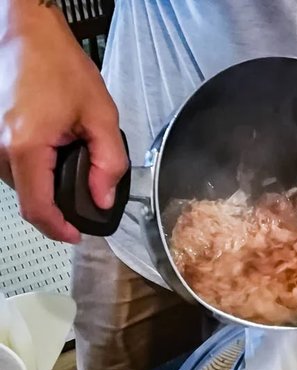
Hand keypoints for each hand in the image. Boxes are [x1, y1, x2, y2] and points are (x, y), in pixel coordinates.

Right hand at [0, 2, 126, 242]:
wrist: (25, 33)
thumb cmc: (60, 66)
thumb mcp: (102, 115)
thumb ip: (109, 163)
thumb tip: (103, 198)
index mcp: (25, 147)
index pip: (37, 209)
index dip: (58, 229)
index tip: (77, 234)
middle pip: (30, 197)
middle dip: (60, 200)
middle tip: (89, 183)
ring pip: (20, 182)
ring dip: (47, 180)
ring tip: (71, 152)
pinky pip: (12, 164)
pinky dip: (35, 166)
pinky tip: (55, 144)